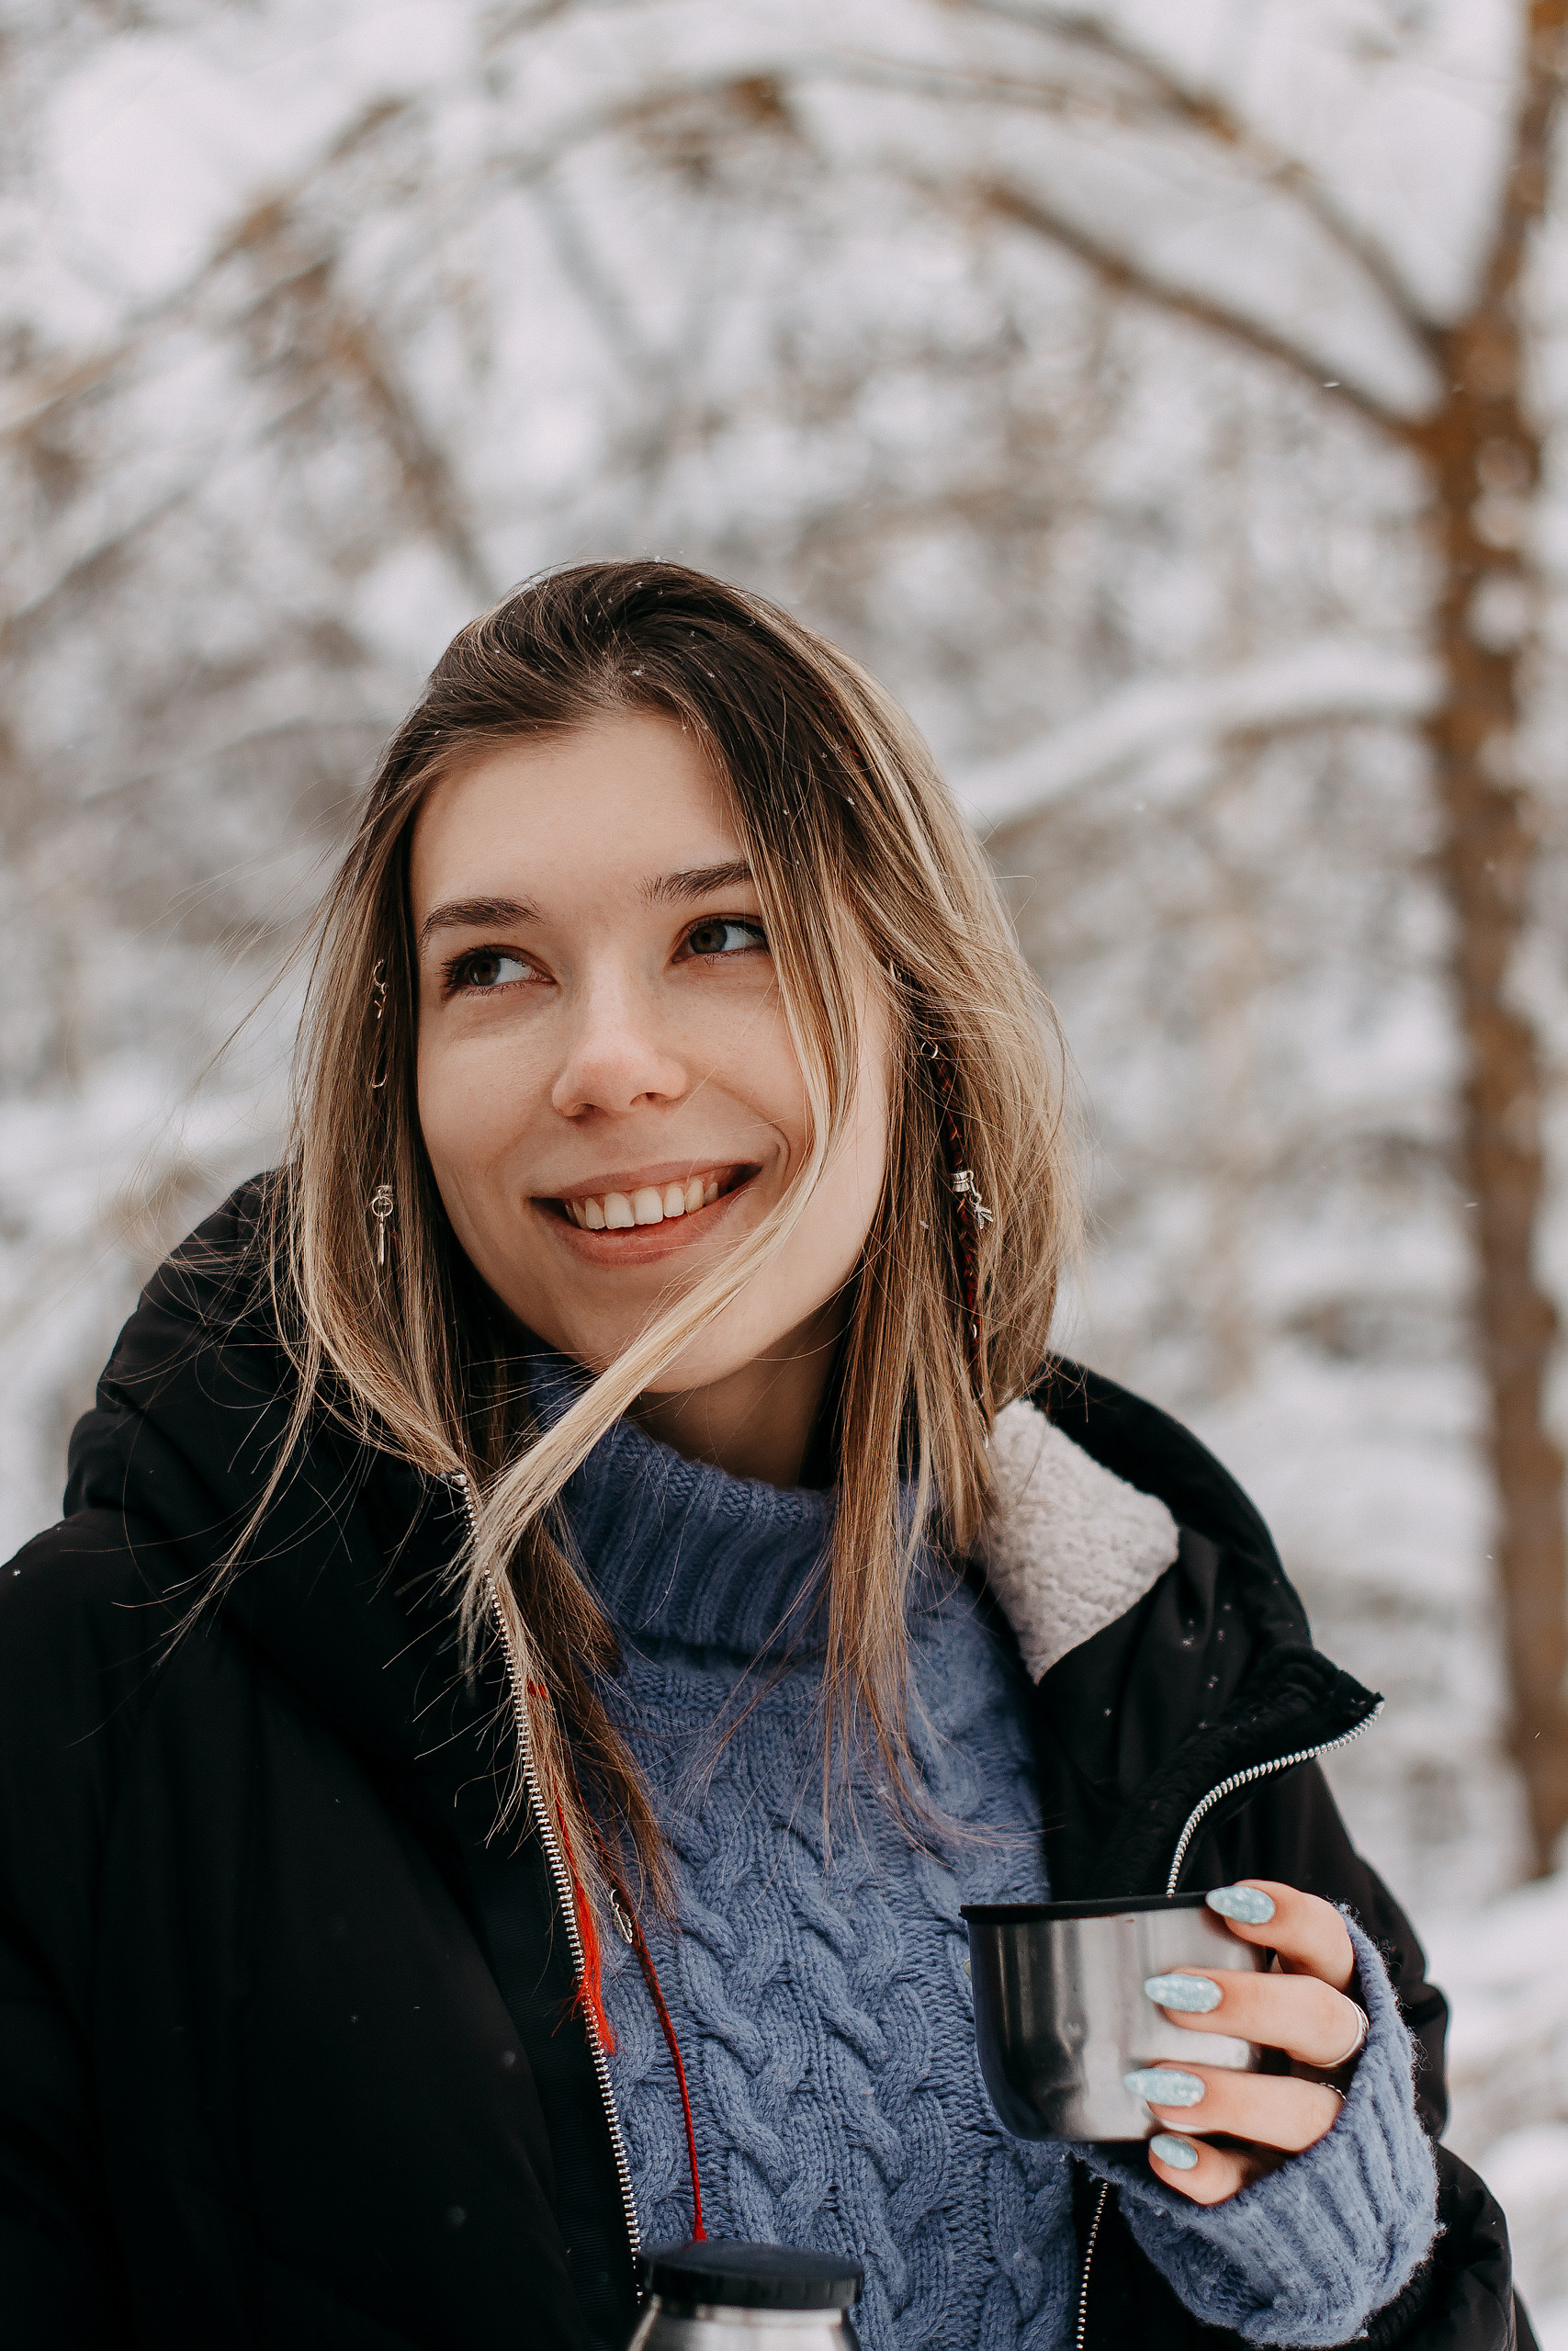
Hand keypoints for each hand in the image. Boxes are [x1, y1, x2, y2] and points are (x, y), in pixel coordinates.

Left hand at [1130, 1880, 1365, 2205]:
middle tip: (1169, 1993)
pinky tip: (1164, 2156)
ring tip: (1155, 2086)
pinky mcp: (1300, 2198)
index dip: (1289, 1918)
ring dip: (1230, 2097)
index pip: (1332, 1944)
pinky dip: (1213, 2175)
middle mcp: (1350, 2063)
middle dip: (1250, 2003)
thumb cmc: (1265, 2062)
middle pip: (1324, 2021)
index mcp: (1337, 1998)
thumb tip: (1120, 1955)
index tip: (1225, 1902)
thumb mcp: (1260, 2013)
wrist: (1321, 2190)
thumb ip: (1218, 1980)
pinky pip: (1262, 2189)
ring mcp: (1335, 2136)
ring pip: (1307, 2113)